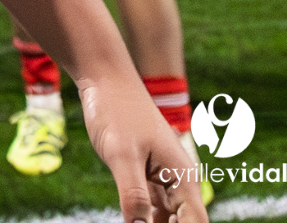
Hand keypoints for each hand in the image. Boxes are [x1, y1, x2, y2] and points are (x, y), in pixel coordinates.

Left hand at [81, 72, 208, 220]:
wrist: (104, 78)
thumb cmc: (116, 109)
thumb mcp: (122, 154)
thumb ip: (133, 193)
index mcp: (182, 175)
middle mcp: (178, 179)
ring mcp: (162, 177)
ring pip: (167, 219)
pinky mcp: (145, 174)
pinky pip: (152, 207)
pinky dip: (145, 219)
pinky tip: (134, 222)